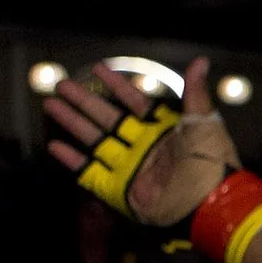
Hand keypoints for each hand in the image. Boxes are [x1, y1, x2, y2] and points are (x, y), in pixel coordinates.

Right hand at [42, 57, 241, 226]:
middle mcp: (144, 145)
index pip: (135, 102)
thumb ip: (195, 92)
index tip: (98, 69)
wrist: (209, 201)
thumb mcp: (204, 122)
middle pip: (108, 118)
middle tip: (61, 86)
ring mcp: (129, 166)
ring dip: (73, 123)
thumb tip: (201, 61)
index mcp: (164, 129)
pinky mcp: (118, 189)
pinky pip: (90, 172)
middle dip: (84, 102)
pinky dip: (72, 160)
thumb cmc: (210, 160)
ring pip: (95, 140)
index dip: (117, 86)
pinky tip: (54, 145)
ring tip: (51, 105)